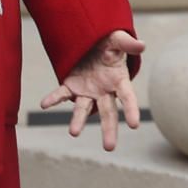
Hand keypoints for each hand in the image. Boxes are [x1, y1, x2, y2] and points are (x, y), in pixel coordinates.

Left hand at [39, 30, 144, 150]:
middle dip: (108, 129)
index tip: (134, 125)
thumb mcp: (117, 40)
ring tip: (73, 132)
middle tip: (109, 147)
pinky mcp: (72, 86)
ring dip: (78, 120)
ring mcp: (87, 91)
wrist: (91, 43)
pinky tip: (44, 104)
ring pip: (83, 109)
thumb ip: (127, 44)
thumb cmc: (109, 43)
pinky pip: (62, 94)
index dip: (131, 110)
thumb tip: (143, 45)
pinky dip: (53, 99)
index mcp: (119, 80)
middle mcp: (104, 91)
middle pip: (108, 113)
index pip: (128, 97)